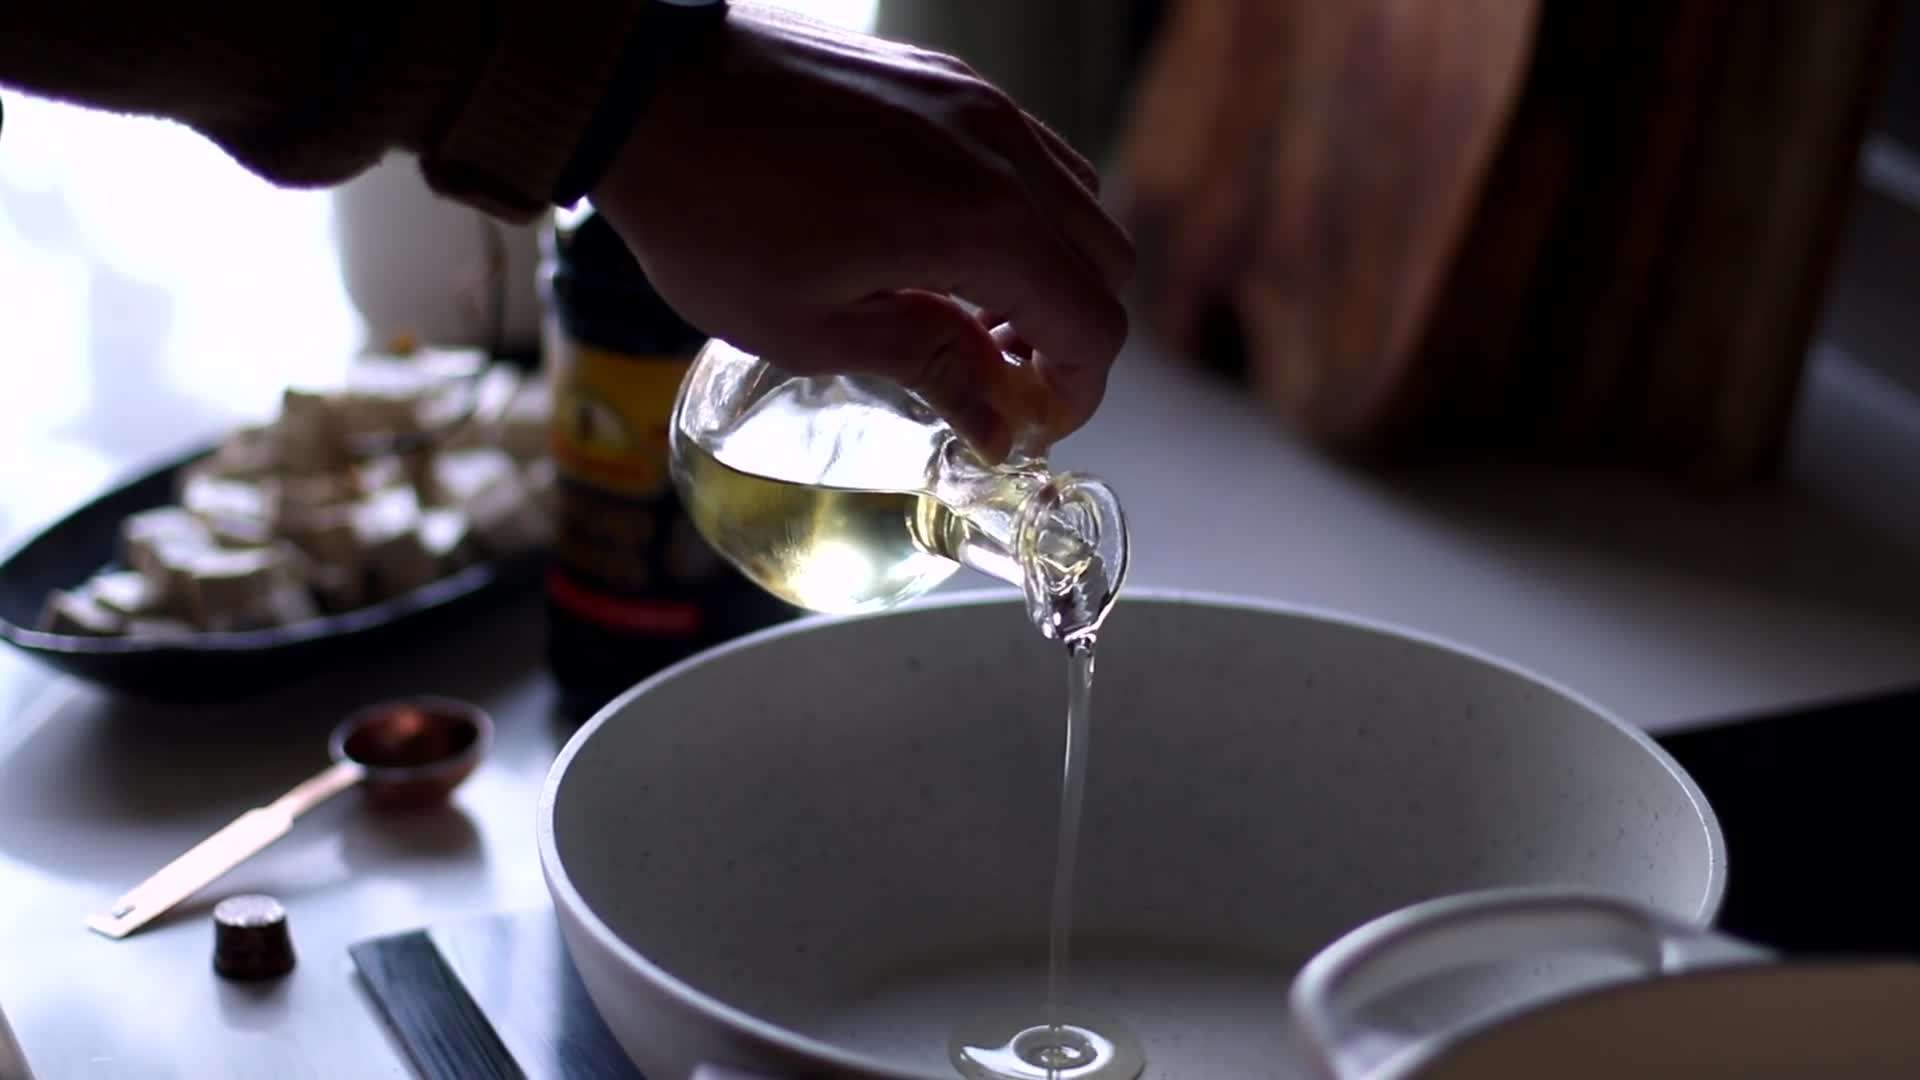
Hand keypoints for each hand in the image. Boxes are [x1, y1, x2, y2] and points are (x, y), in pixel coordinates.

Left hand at [590, 2, 1133, 460]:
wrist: (646, 91)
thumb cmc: (712, 214)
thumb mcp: (814, 327)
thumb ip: (930, 368)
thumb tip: (998, 428)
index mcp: (982, 223)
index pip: (1092, 324)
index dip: (1074, 393)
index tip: (1025, 427)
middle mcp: (1002, 152)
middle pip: (1105, 262)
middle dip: (1071, 335)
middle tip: (998, 379)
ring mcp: (978, 104)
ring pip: (1077, 202)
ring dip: (1049, 272)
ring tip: (968, 316)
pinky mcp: (945, 80)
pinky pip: (1027, 154)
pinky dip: (1020, 213)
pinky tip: (941, 247)